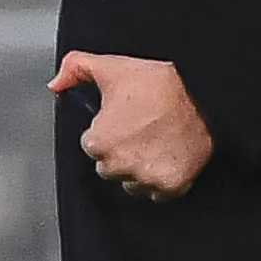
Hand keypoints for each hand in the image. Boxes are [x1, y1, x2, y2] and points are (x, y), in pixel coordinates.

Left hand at [49, 52, 212, 200]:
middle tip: (142, 129)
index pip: (93, 146)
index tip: (125, 120)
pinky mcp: (171, 186)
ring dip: (140, 169)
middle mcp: (119, 165)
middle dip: (121, 152)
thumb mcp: (112, 67)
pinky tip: (168, 155)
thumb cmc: (160, 82)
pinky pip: (157, 193)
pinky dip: (162, 180)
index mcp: (99, 142)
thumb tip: (55, 84)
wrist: (205, 92)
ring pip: (132, 183)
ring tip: (157, 142)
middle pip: (110, 168)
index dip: (109, 132)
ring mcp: (146, 178)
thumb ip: (76, 68)